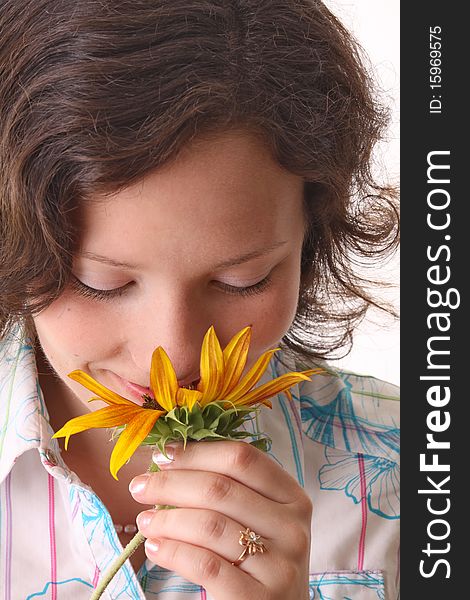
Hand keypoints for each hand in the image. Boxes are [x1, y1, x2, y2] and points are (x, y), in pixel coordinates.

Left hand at [129, 440, 311, 599]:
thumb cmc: (258, 562)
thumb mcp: (258, 520)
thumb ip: (229, 489)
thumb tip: (171, 456)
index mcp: (292, 497)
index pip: (242, 459)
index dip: (197, 452)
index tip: (162, 454)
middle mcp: (292, 527)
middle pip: (220, 488)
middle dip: (171, 483)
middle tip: (140, 486)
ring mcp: (279, 564)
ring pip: (210, 525)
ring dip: (167, 519)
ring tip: (145, 521)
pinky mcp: (259, 598)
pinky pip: (205, 564)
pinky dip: (173, 552)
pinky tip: (155, 548)